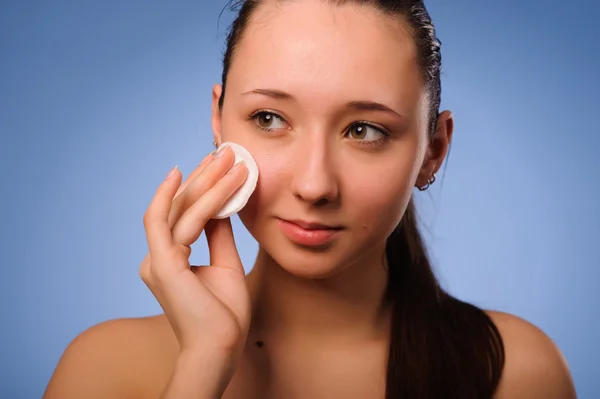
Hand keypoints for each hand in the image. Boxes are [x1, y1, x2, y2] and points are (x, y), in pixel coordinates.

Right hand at [140, 146, 250, 357]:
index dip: (201, 189)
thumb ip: (218, 235)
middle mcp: (158, 257)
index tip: (219, 166)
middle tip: (223, 153)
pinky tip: (184, 172)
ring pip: (180, 210)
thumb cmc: (224, 313)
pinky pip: (168, 221)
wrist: (221, 348)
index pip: (184, 215)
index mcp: (170, 260)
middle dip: (202, 177)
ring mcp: (157, 260)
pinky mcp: (163, 264)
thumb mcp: (225, 264)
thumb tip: (222, 206)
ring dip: (204, 182)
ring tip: (228, 159)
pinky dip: (175, 195)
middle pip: (179, 207)